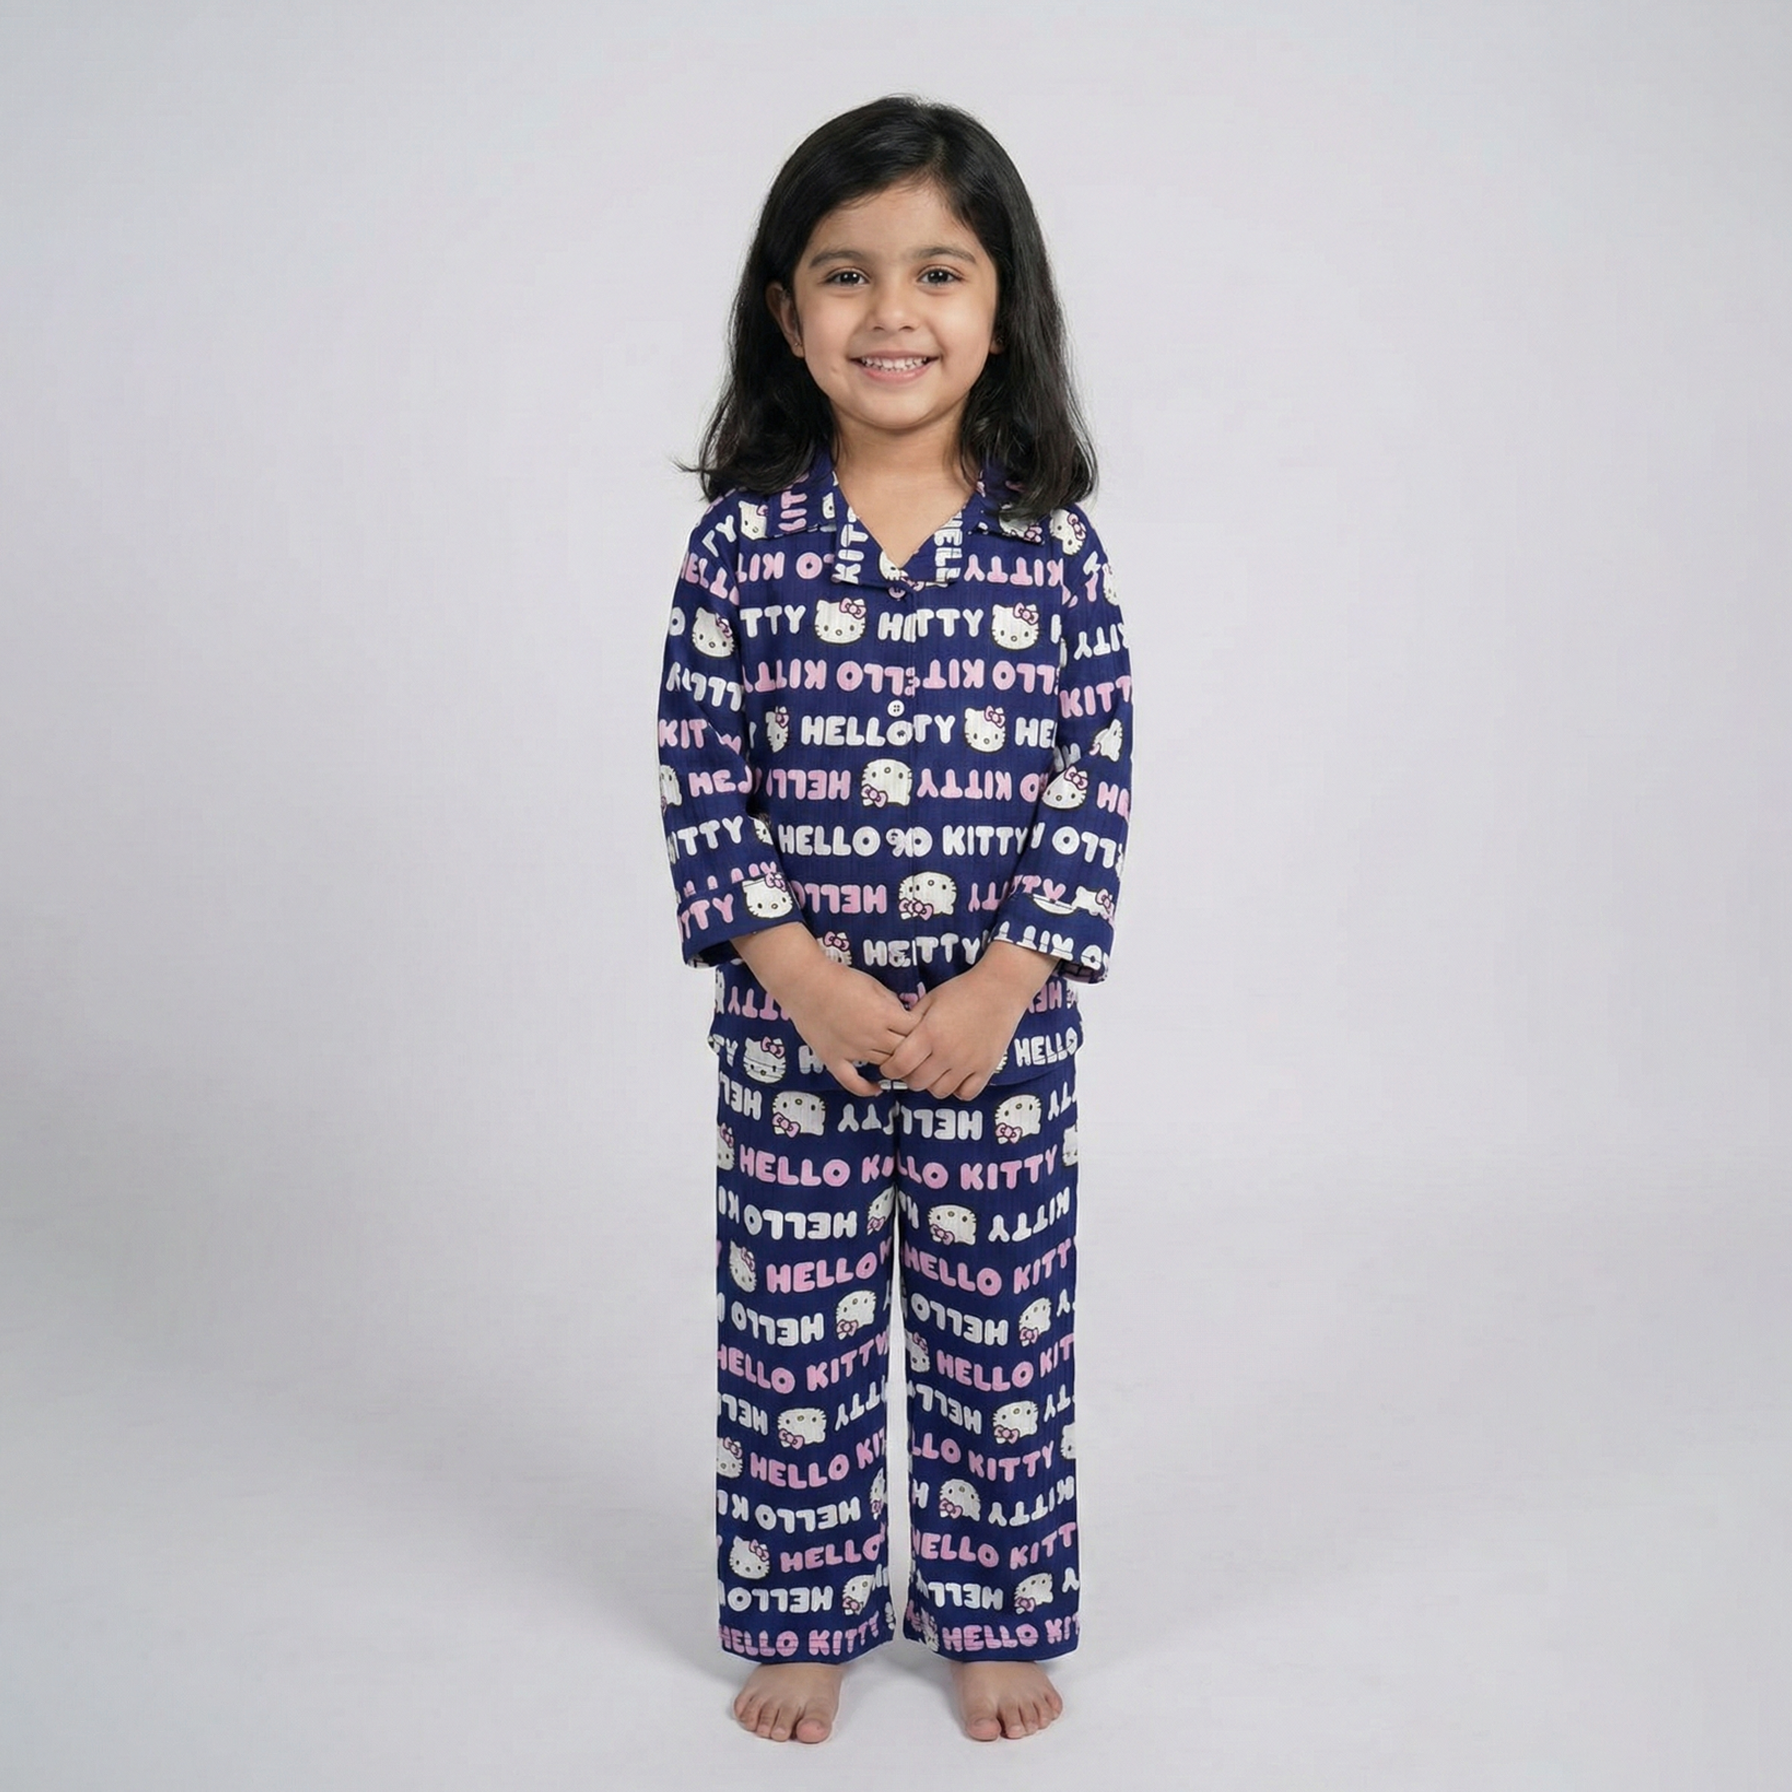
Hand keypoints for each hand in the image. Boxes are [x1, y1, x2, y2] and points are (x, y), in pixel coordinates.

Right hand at [733, 924, 915, 1095]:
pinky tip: (877, 1089)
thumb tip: (906, 1016)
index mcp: (884, 1015)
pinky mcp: (834, 1059)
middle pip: (904, 1052)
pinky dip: (866, 1089)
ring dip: (894, 1064)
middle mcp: (872, 1036)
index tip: (923, 1030)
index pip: (916, 1031)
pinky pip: (852, 1082)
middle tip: (915, 1049)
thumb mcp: (874, 985)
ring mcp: (852, 1051)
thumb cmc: (841, 979)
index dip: (922, 1031)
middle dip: (912, 1050)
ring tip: (900, 1063)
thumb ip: (893, 1003)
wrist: (805, 983)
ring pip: (884, 1065)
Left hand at [878, 942, 1057, 1100]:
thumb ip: (911, 1020)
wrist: (999, 989)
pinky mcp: (986, 1068)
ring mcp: (968, 1063)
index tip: (891, 1066)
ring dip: (932, 1084)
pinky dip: (958, 1089)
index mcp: (929, 1033)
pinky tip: (956, 1076)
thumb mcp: (930, 999)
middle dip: (909, 1077)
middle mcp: (947, 1052)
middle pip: (917, 1082)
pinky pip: (966, 1093)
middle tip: (913, 1067)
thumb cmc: (963, 990)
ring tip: (935, 1071)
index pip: (900, 1065)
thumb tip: (896, 1037)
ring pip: (939, 1091)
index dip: (890, 1069)